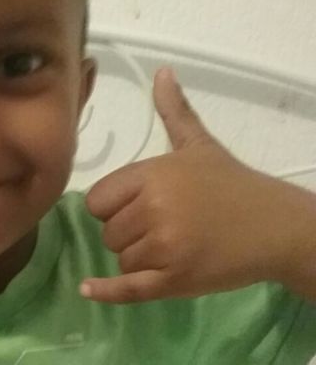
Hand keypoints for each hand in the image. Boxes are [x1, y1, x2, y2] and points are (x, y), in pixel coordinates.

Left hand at [80, 68, 315, 302]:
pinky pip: (128, 289)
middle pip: (108, 232)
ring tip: (174, 246)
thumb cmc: (234, 185)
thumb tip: (160, 73)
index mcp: (152, 175)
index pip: (98, 200)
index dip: (113, 206)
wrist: (276, 226)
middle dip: (129, 233)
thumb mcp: (200, 145)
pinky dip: (107, 291)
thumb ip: (175, 112)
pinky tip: (87, 289)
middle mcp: (153, 209)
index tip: (138, 206)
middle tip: (166, 226)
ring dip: (139, 258)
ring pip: (121, 259)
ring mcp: (164, 247)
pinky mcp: (175, 280)